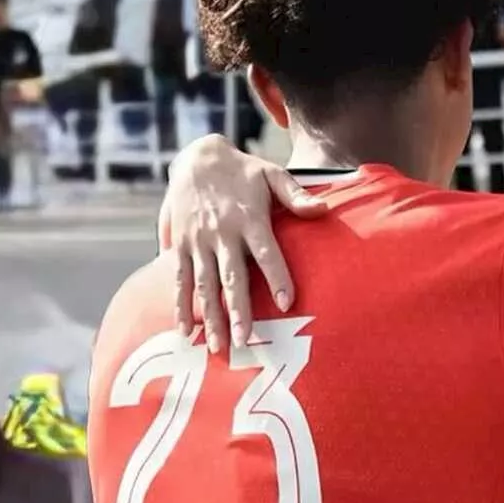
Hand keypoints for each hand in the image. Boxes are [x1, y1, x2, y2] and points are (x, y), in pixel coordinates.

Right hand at [158, 136, 327, 350]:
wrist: (195, 156)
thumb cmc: (242, 170)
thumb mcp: (271, 174)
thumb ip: (296, 195)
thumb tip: (323, 211)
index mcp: (249, 219)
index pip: (266, 253)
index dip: (277, 277)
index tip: (286, 303)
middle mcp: (222, 233)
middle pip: (231, 276)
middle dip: (237, 310)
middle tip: (244, 340)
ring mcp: (198, 241)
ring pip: (204, 284)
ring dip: (209, 317)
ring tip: (216, 346)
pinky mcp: (181, 245)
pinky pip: (180, 279)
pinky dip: (180, 305)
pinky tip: (185, 331)